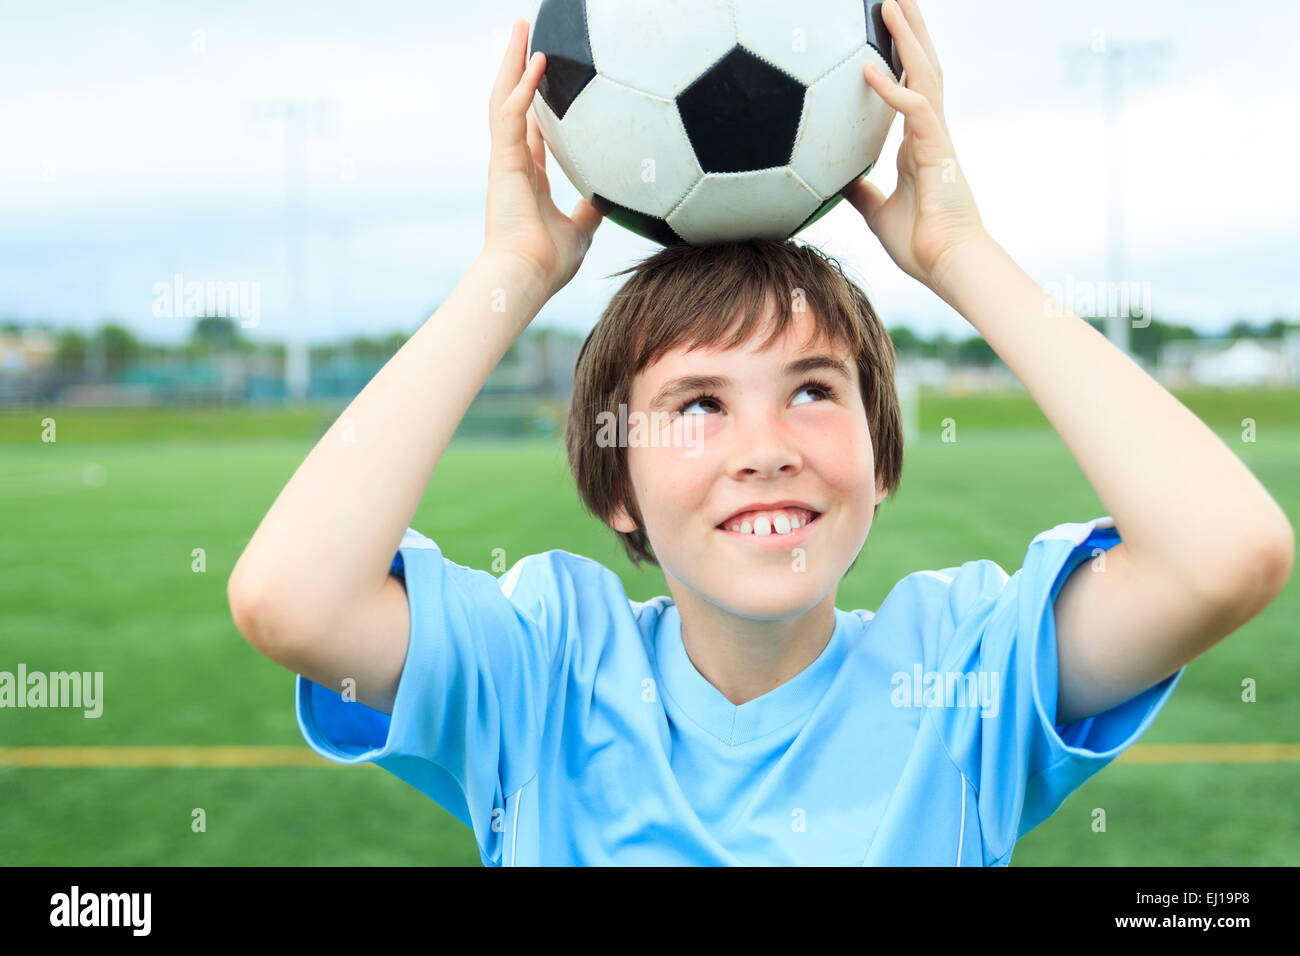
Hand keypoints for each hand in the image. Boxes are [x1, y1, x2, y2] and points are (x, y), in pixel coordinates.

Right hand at [483, 19, 602, 297]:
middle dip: (518, 67)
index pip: (531, 129)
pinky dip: (523, 87)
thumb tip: (614, 200)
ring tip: (521, 29)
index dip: (536, 101)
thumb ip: (593, 211)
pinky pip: (511, 115)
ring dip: (513, 62)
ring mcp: (505, 160)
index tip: (545, 76)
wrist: (527, 277)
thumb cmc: (548, 263)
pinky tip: (537, 61)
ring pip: (504, 99)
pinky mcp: (502, 162)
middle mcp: (513, 163)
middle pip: (512, 103)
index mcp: (529, 177)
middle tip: (525, 34)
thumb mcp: (581, 231)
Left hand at [842, 0, 987, 289]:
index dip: (900, 55)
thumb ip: (859, 190)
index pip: (911, 85)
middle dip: (910, 30)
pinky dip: (892, 88)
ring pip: (924, 74)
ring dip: (907, 38)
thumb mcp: (876, 212)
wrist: (947, 265)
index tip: (886, 29)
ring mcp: (936, 137)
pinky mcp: (937, 150)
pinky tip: (868, 69)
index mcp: (918, 142)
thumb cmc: (921, 242)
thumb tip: (834, 180)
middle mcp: (929, 132)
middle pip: (922, 67)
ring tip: (891, 3)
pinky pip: (914, 109)